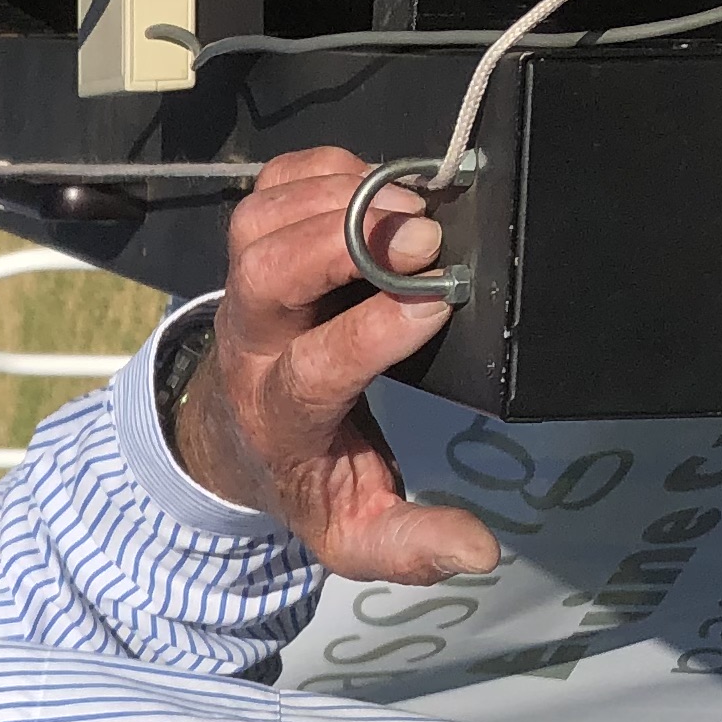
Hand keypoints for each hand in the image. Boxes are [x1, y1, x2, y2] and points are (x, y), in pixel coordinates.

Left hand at [179, 148, 499, 581]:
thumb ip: (411, 546)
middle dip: (341, 244)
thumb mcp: (356, 531)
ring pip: (260, 224)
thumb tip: (478, 551)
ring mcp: (244, 289)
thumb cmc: (314, 476)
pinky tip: (377, 181)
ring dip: (334, 198)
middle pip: (267, 275)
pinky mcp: (252, 245)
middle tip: (423, 234)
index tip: (438, 301)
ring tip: (412, 203)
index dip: (373, 329)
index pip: (315, 366)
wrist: (243, 437)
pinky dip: (321, 171)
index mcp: (282, 415)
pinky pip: (268, 189)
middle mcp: (252, 344)